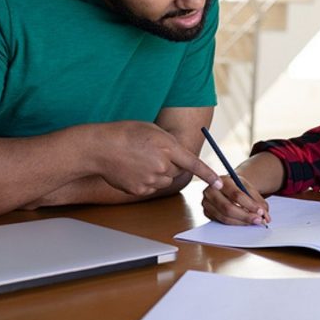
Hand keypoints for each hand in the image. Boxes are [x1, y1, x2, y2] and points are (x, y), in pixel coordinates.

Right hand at [95, 121, 220, 195]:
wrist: (100, 147)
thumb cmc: (124, 133)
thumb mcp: (152, 129)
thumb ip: (168, 143)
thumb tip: (177, 156)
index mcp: (167, 147)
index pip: (194, 164)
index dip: (208, 175)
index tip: (219, 184)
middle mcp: (162, 165)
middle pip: (177, 171)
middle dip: (170, 164)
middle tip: (151, 153)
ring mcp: (151, 180)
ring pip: (164, 180)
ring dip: (158, 173)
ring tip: (138, 160)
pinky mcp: (140, 190)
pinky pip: (150, 187)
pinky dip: (145, 181)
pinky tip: (131, 169)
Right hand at [201, 174, 269, 225]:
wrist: (226, 187)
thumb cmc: (238, 187)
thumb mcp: (248, 188)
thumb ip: (258, 201)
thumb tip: (266, 216)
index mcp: (221, 180)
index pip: (235, 194)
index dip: (249, 205)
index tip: (261, 211)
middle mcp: (210, 191)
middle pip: (228, 208)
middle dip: (245, 216)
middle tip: (258, 220)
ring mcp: (206, 202)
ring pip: (224, 217)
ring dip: (241, 222)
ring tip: (253, 221)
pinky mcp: (206, 212)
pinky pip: (221, 222)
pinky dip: (234, 223)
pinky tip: (244, 222)